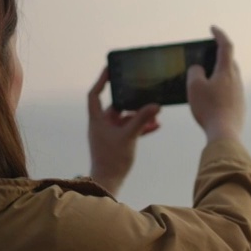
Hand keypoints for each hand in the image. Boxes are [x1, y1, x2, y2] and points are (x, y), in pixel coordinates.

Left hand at [87, 68, 160, 196]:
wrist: (108, 181)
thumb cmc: (112, 159)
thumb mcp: (129, 136)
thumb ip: (142, 119)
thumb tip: (156, 105)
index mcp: (97, 120)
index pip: (95, 94)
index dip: (101, 81)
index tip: (109, 69)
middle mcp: (101, 124)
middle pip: (116, 106)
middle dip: (132, 101)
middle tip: (145, 92)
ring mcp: (109, 133)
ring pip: (125, 119)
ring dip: (139, 116)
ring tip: (156, 113)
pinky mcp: (117, 142)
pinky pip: (129, 129)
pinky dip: (140, 127)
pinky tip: (155, 126)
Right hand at [188, 26, 245, 142]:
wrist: (225, 133)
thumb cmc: (209, 109)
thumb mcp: (194, 87)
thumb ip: (195, 72)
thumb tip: (199, 69)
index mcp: (226, 71)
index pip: (226, 46)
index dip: (219, 35)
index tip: (212, 29)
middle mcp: (236, 80)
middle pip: (229, 62)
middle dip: (219, 55)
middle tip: (207, 54)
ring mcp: (240, 93)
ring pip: (230, 77)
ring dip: (219, 73)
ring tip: (206, 78)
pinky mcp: (239, 106)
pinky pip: (230, 91)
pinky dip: (221, 88)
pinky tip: (211, 97)